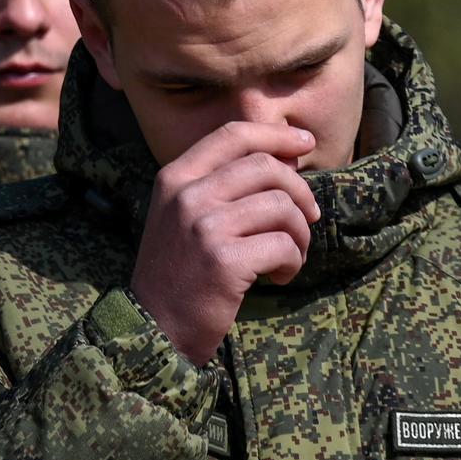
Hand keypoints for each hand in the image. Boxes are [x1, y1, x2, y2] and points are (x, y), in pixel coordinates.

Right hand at [130, 122, 319, 364]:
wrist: (154, 325)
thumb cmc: (178, 270)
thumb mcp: (182, 215)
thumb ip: (221, 184)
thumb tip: (286, 159)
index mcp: (175, 178)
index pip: (233, 135)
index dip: (275, 135)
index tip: (304, 144)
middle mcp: (186, 196)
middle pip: (266, 167)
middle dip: (299, 192)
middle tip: (306, 219)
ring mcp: (204, 227)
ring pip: (282, 207)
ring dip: (299, 234)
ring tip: (289, 256)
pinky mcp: (225, 260)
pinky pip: (284, 245)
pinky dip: (293, 262)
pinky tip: (278, 277)